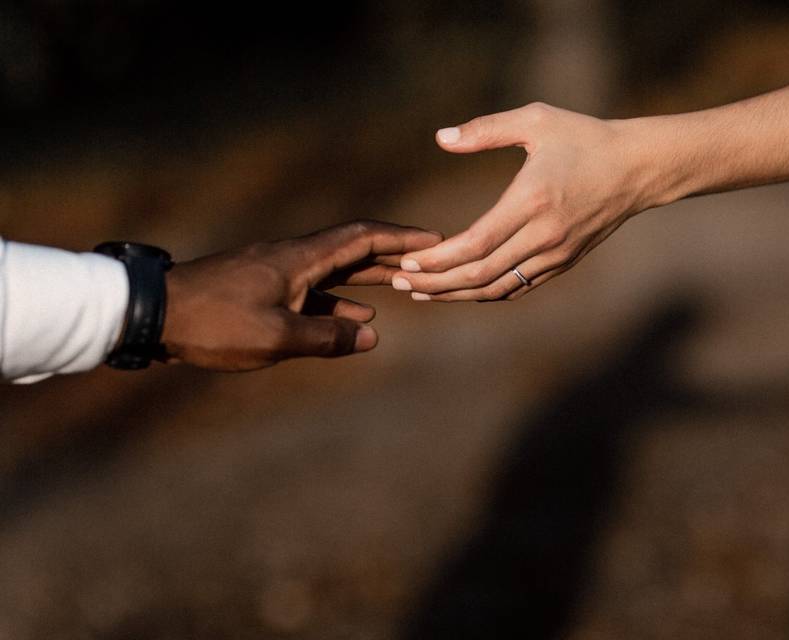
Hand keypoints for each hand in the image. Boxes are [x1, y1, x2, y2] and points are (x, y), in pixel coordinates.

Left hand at [161, 220, 441, 370]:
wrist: (153, 313)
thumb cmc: (214, 323)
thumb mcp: (276, 336)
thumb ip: (327, 336)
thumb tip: (371, 336)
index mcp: (299, 259)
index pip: (361, 237)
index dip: (400, 238)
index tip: (434, 240)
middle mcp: (292, 258)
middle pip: (352, 250)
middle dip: (393, 257)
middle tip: (430, 264)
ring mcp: (276, 273)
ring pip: (334, 271)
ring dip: (368, 280)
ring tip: (403, 291)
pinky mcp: (262, 289)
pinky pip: (312, 291)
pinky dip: (337, 301)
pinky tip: (354, 318)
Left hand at [392, 102, 675, 300]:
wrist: (639, 168)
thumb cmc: (584, 137)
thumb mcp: (536, 120)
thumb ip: (486, 129)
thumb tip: (441, 138)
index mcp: (532, 200)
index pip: (476, 243)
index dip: (439, 259)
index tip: (408, 261)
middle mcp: (544, 235)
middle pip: (481, 273)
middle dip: (437, 282)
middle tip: (401, 283)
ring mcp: (555, 254)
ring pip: (498, 288)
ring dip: (457, 294)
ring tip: (422, 292)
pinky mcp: (563, 263)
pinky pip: (518, 287)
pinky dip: (486, 292)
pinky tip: (461, 289)